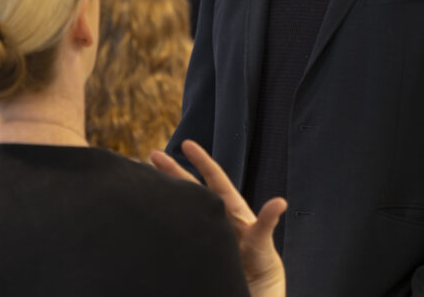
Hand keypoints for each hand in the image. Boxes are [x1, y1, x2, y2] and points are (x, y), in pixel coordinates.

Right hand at [152, 141, 286, 296]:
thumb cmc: (265, 278)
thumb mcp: (265, 250)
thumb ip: (266, 225)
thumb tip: (281, 201)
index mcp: (233, 216)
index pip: (215, 183)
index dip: (202, 162)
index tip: (187, 144)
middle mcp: (216, 224)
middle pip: (192, 192)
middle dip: (173, 172)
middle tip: (152, 155)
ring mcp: (204, 238)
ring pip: (182, 210)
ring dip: (164, 195)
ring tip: (143, 179)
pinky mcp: (194, 255)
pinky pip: (177, 237)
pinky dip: (162, 224)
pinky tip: (147, 218)